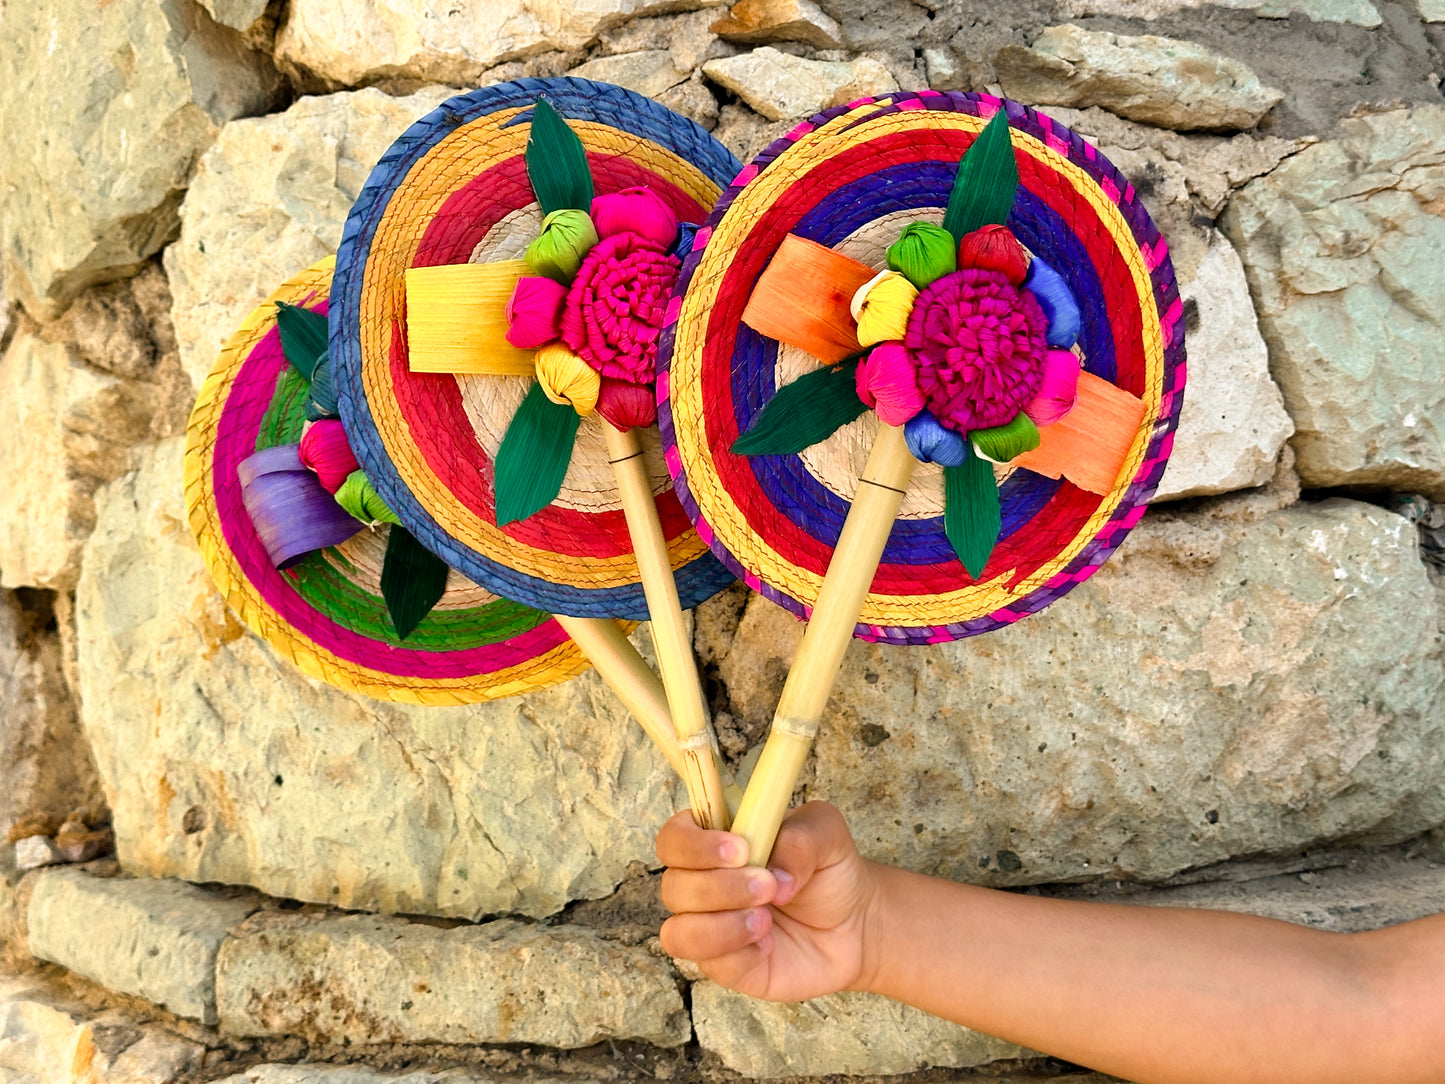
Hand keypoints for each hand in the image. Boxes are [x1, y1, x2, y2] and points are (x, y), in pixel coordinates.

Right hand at [656, 801, 882, 1001]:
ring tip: (766, 919)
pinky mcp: (727, 966)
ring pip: (678, 933)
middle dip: (719, 886)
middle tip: (769, 885)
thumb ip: (799, 839)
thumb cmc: (829, 870)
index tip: (740, 849)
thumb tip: (774, 874)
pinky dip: (738, 953)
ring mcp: (712, 928)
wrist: (856, 924)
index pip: (674, 839)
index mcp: (717, 842)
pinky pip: (709, 965)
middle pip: (673, 886)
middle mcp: (704, 884)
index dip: (693, 844)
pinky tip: (768, 944)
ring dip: (720, 925)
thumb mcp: (826, 833)